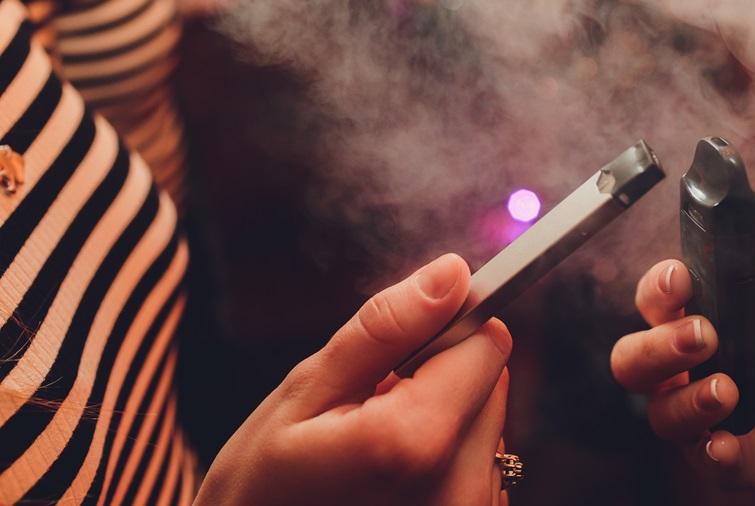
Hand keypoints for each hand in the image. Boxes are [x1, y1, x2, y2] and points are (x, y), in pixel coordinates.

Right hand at [195, 254, 511, 505]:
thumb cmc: (261, 488)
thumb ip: (385, 330)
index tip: (401, 349)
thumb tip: (451, 274)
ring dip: (442, 421)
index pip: (486, 344)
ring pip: (487, 423)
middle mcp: (459, 487)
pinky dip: (445, 460)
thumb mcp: (305, 393)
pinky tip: (391, 480)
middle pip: (490, 383)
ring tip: (377, 452)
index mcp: (416, 441)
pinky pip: (479, 466)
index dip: (444, 331)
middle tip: (371, 409)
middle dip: (438, 379)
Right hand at [611, 260, 754, 496]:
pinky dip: (710, 451)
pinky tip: (728, 444)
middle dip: (656, 348)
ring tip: (729, 389)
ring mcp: (706, 415)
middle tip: (703, 336)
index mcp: (703, 322)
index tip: (681, 281)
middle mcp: (692, 369)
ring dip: (686, 400)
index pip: (656, 300)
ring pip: (661, 412)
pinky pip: (703, 459)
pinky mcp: (728, 459)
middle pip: (634, 360)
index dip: (658, 289)